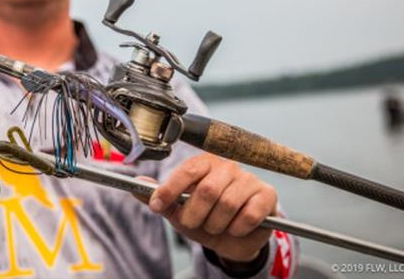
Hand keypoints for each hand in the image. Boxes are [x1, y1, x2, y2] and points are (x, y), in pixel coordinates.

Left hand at [142, 153, 276, 262]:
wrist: (234, 240)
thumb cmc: (205, 218)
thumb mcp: (178, 210)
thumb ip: (158, 197)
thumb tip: (135, 185)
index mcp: (204, 164)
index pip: (187, 170)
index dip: (170, 189)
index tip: (157, 206)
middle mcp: (228, 167)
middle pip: (207, 189)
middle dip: (195, 214)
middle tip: (193, 223)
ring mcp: (249, 180)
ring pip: (228, 203)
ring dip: (216, 224)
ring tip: (215, 226)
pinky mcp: (267, 196)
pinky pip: (250, 215)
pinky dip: (238, 228)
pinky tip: (235, 228)